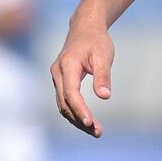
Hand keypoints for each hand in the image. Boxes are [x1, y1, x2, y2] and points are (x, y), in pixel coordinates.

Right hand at [50, 17, 113, 137]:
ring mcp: (57, 77)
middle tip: (97, 132)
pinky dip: (75, 112)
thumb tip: (105, 96)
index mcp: (67, 65)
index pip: (71, 92)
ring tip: (96, 131)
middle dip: (80, 119)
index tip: (90, 122)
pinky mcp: (60, 81)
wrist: (85, 28)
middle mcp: (58, 73)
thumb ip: (103, 75)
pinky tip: (88, 122)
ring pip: (63, 105)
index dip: (80, 109)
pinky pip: (65, 101)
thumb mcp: (104, 55)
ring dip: (77, 119)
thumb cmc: (96, 41)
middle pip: (65, 103)